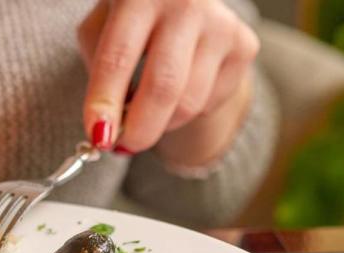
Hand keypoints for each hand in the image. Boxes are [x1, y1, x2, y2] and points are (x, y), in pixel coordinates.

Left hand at [77, 0, 259, 160]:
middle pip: (164, 87)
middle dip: (140, 130)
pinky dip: (186, 111)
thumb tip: (105, 129)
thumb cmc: (131, 19)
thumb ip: (98, 71)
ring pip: (189, 103)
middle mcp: (187, 5)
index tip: (98, 138)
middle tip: (122, 147)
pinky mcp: (245, 45)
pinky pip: (209, 103)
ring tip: (146, 111)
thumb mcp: (101, 28)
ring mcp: (221, 25)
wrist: (184, 0)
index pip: (118, 58)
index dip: (105, 103)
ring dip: (161, 123)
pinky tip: (179, 88)